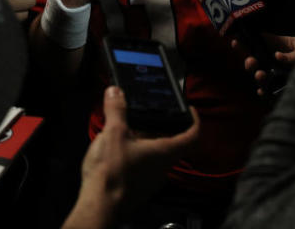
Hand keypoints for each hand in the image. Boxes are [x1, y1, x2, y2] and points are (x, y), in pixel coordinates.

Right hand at [63, 86, 199, 228]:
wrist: (100, 204)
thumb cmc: (112, 170)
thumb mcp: (113, 132)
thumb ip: (117, 110)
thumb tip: (116, 91)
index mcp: (165, 151)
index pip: (192, 135)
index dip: (195, 120)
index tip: (190, 109)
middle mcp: (164, 166)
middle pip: (174, 144)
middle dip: (165, 126)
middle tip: (153, 113)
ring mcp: (153, 179)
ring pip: (159, 155)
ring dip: (150, 140)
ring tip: (132, 127)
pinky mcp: (140, 187)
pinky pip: (146, 166)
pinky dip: (139, 154)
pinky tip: (121, 148)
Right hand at [232, 34, 294, 95]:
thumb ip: (291, 54)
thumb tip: (277, 56)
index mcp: (273, 46)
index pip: (254, 43)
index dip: (243, 43)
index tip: (235, 41)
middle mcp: (271, 60)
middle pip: (254, 62)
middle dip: (249, 63)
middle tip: (251, 62)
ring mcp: (275, 74)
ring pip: (260, 76)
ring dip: (257, 76)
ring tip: (260, 75)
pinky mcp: (280, 86)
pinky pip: (268, 91)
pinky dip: (263, 92)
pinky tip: (262, 92)